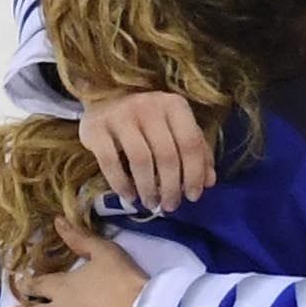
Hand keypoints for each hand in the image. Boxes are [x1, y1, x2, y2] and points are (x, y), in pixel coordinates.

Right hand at [76, 87, 219, 215]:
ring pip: (141, 160)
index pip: (191, 143)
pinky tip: (129, 196)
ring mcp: (120, 115)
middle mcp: (149, 105)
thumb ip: (195, 151)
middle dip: (171, 187)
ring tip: (151, 204)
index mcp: (174, 105)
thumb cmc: (147, 119)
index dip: (194, 173)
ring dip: (148, 188)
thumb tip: (209, 182)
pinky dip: (122, 184)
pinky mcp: (95, 128)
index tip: (193, 196)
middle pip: (167, 155)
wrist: (103, 100)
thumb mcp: (175, 129)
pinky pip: (110, 162)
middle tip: (170, 206)